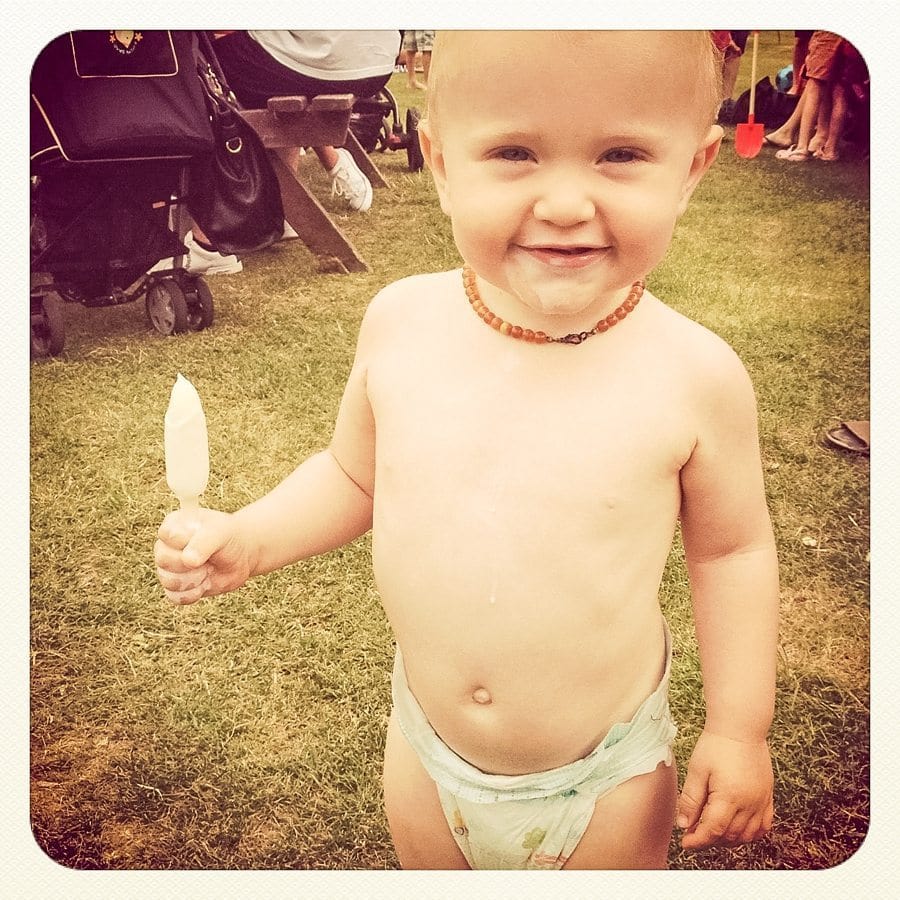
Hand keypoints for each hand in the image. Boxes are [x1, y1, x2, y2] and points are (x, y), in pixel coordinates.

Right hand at [154, 508, 255, 604]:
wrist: (241, 555)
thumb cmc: (228, 537)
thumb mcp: (220, 532)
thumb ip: (204, 542)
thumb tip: (188, 561)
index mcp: (173, 524)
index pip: (167, 534)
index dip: (187, 541)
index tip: (203, 536)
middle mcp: (165, 546)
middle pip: (163, 559)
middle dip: (191, 562)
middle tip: (208, 556)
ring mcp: (168, 568)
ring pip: (168, 581)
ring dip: (195, 578)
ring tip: (207, 567)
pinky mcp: (176, 588)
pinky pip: (175, 597)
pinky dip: (194, 593)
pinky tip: (205, 582)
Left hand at [676, 729, 773, 849]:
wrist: (741, 727)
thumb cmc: (716, 744)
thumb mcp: (697, 770)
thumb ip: (690, 800)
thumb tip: (683, 825)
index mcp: (729, 797)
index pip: (713, 831)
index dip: (698, 841)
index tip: (685, 843)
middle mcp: (749, 803)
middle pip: (729, 836)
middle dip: (710, 839)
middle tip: (694, 833)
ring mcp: (761, 801)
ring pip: (747, 835)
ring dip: (729, 839)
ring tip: (712, 830)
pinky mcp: (768, 796)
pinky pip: (764, 826)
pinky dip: (751, 834)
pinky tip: (738, 830)